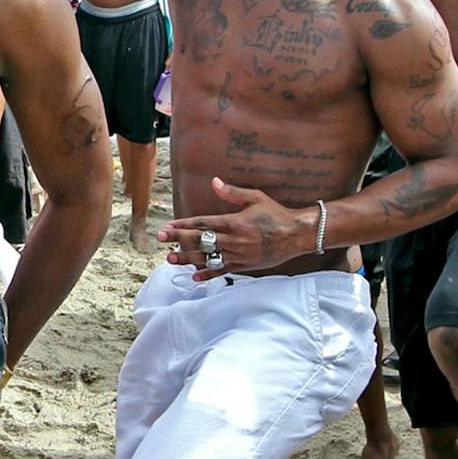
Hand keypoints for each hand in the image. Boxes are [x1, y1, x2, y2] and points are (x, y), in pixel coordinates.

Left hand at [160, 177, 311, 275]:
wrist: (297, 235)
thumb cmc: (276, 214)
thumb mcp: (255, 198)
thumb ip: (232, 193)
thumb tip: (214, 182)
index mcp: (235, 222)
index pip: (203, 223)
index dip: (183, 225)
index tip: (168, 225)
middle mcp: (234, 240)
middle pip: (201, 240)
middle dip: (178, 239)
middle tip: (160, 238)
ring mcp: (238, 255)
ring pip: (208, 258)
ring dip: (187, 259)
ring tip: (170, 259)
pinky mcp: (244, 266)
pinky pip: (222, 271)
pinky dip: (208, 274)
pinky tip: (194, 276)